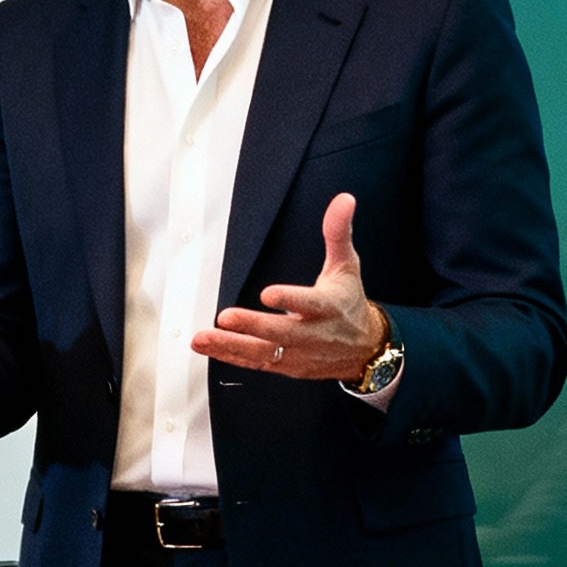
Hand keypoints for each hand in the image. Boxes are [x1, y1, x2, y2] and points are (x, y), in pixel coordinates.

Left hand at [195, 191, 390, 383]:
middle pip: (281, 333)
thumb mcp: (347, 266)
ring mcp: (298, 354)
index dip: (289, 300)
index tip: (268, 294)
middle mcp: (313, 334)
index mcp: (329, 307)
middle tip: (225, 317)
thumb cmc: (349, 303)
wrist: (364, 348)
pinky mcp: (286, 366)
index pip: (309, 303)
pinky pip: (256, 362)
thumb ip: (338, 232)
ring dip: (230, 345)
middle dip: (252, 326)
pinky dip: (230, 356)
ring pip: (262, 352)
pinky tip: (208, 347)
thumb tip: (343, 200)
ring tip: (202, 338)